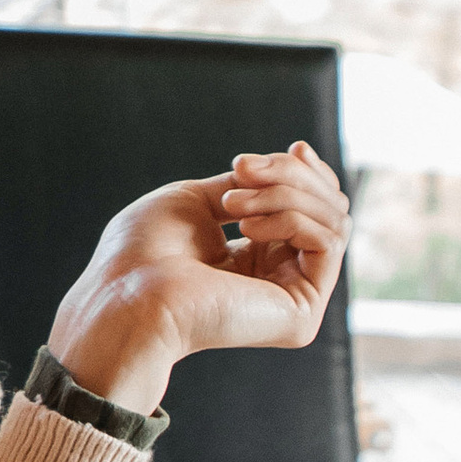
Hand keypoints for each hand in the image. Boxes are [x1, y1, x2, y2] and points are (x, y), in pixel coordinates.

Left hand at [50, 140, 349, 414]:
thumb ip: (252, 187)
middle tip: (241, 169)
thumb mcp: (200, 199)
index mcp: (256, 258)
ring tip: (231, 204)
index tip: (294, 147)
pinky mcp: (302, 314)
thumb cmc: (145, 251)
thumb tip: (294, 163)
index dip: (310, 174)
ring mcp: (293, 299)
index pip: (312, 208)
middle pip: (327, 208)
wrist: (129, 295)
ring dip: (283, 193)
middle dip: (290, 176)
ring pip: (331, 220)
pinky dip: (290, 218)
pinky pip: (326, 241)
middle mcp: (280, 279)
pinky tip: (247, 228)